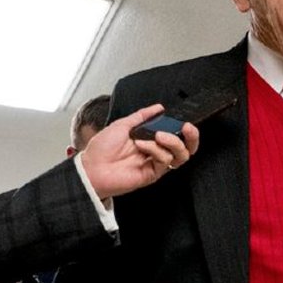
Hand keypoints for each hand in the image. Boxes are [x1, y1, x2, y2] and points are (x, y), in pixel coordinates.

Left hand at [80, 104, 200, 198]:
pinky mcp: (152, 174)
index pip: (177, 135)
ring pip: (180, 155)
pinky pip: (165, 161)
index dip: (185, 128)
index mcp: (151, 140)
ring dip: (172, 142)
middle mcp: (156, 152)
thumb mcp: (123, 124)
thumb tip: (158, 107)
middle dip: (192, 137)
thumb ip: (142, 116)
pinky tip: (142, 144)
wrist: (91, 167)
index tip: (184, 119)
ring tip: (158, 135)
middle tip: (186, 128)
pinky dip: (156, 150)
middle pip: (186, 148)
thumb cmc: (102, 148)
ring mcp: (155, 164)